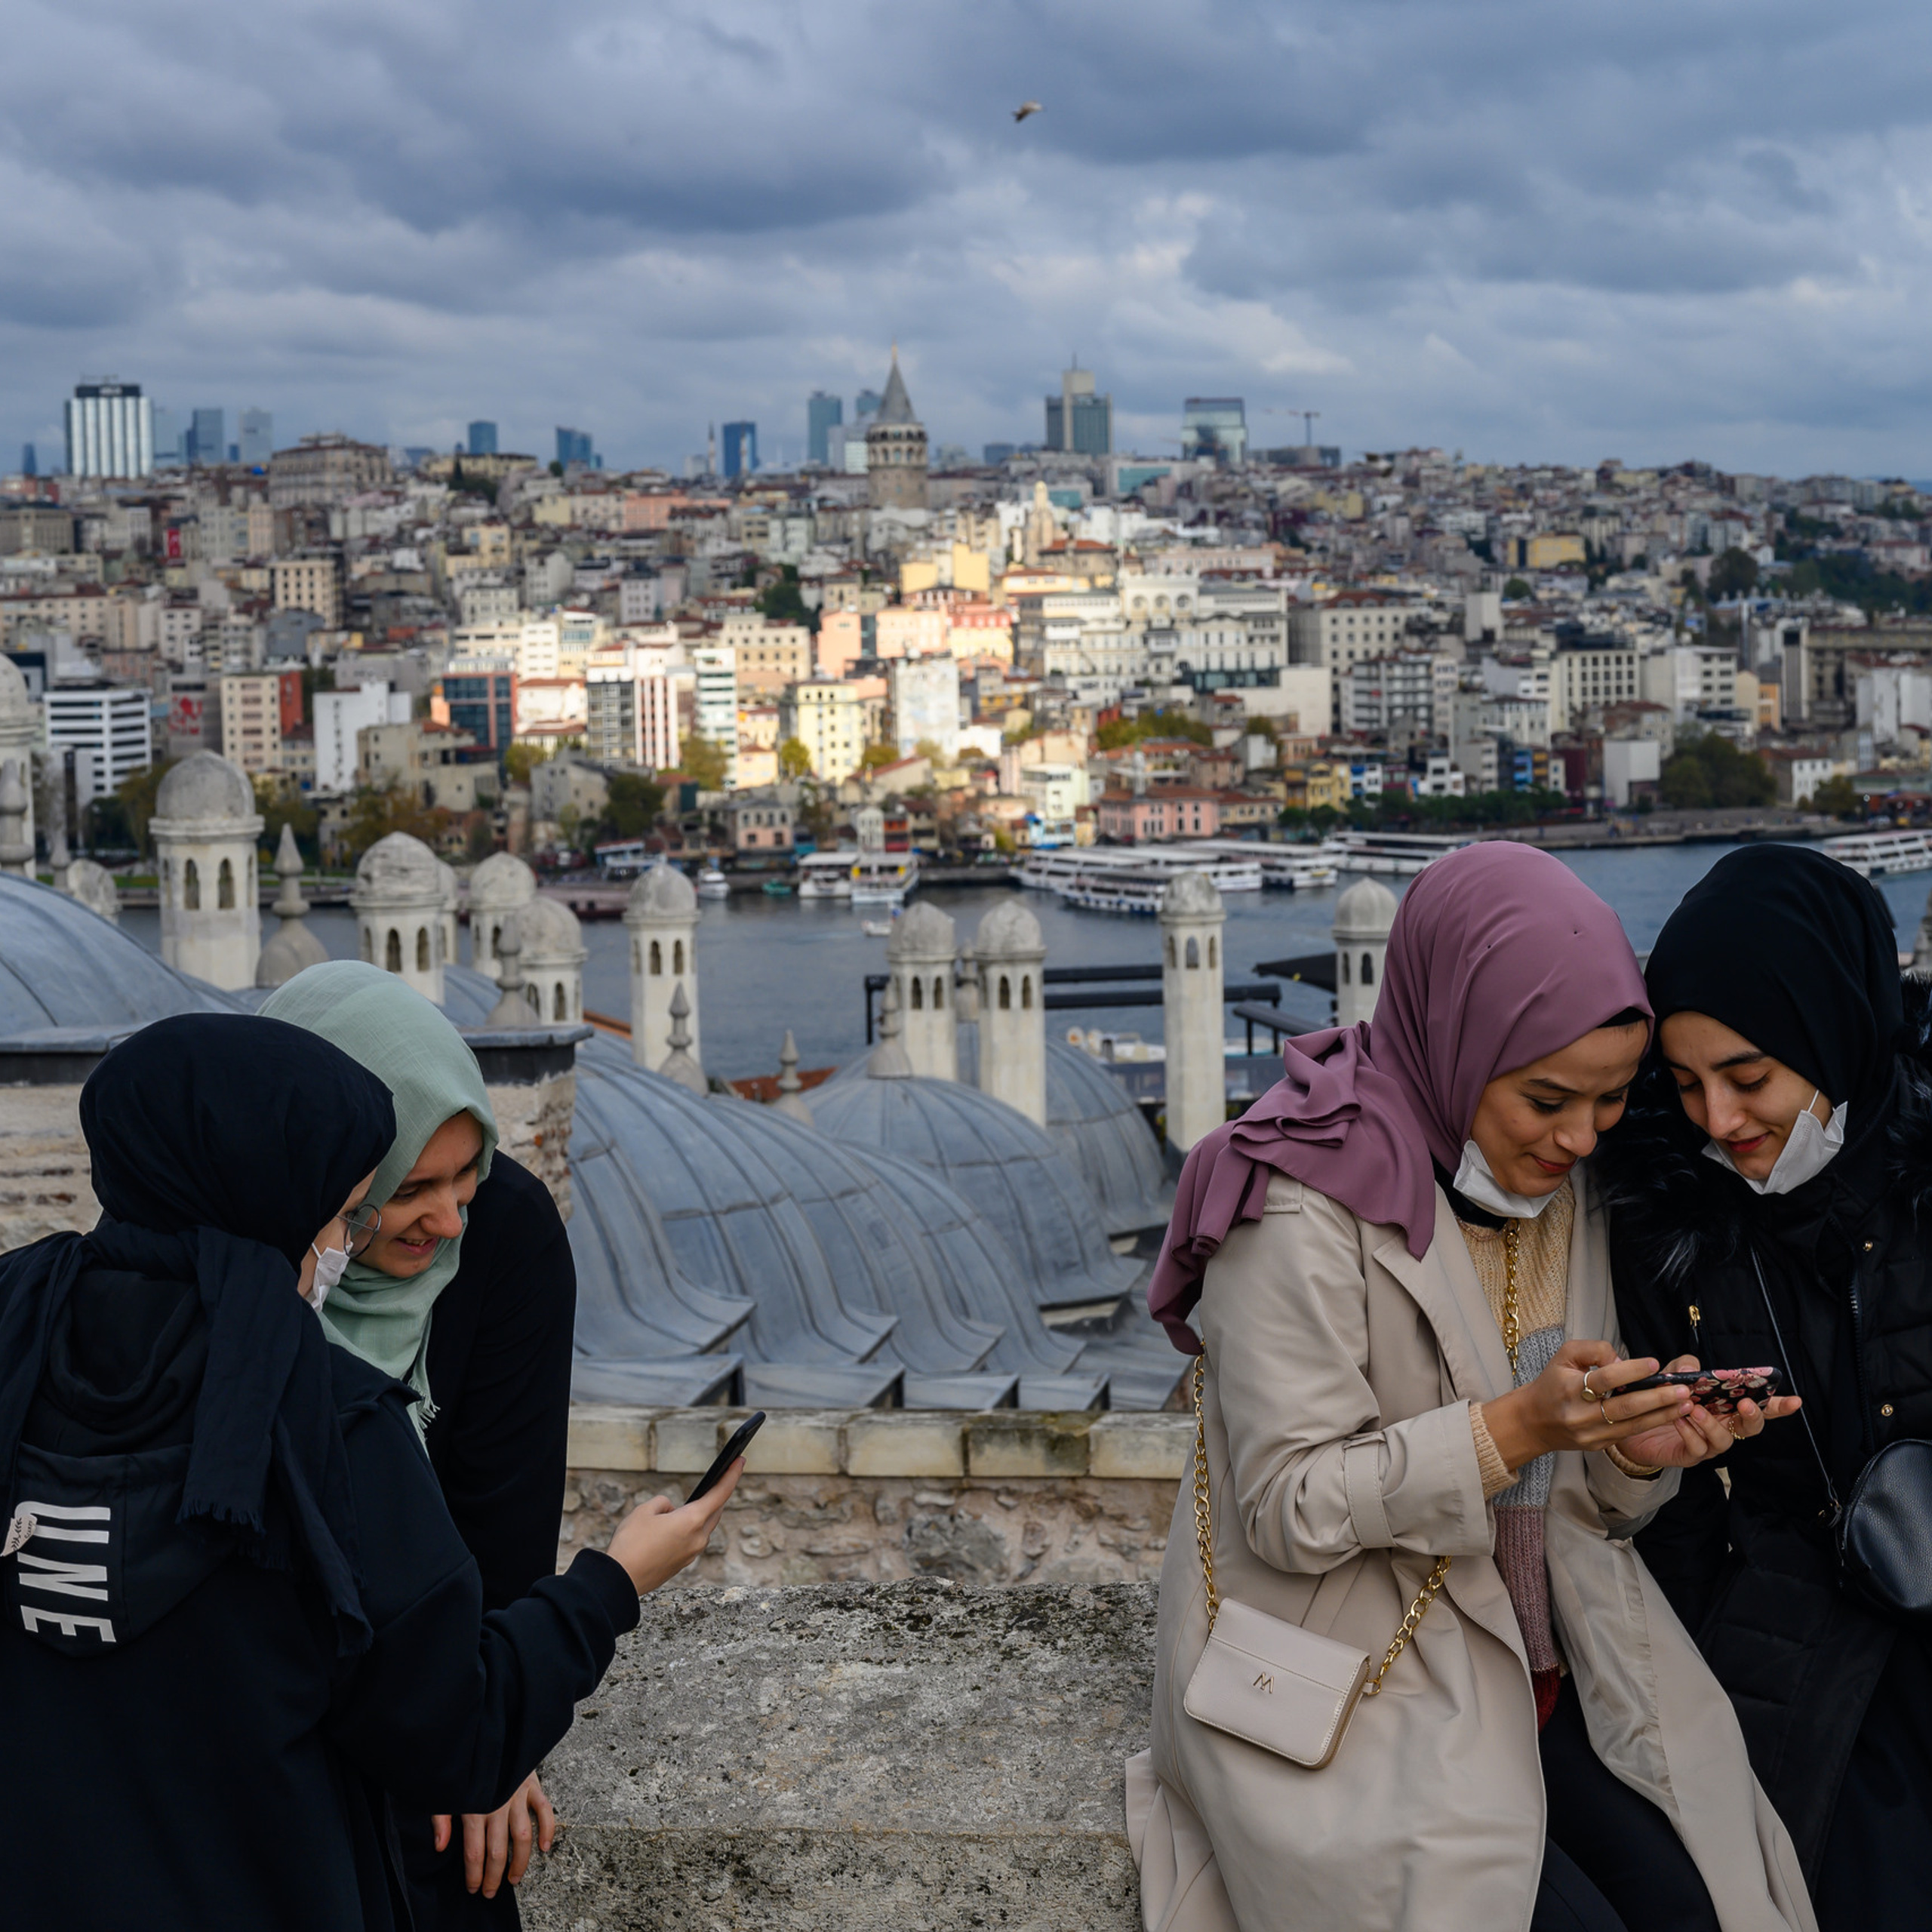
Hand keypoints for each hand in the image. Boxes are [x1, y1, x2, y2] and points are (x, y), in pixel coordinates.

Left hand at [432, 1770, 555, 1896]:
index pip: (475, 1851)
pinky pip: (544, 1809)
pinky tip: (545, 1847)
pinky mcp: (533, 1784)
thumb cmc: (467, 1765)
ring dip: (520, 1861)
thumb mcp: (446, 1790)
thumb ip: (442, 1818)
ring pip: (523, 1836)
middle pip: (499, 1850)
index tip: (473, 1888)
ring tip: (515, 1879)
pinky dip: (548, 1828)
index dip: (474, 1874)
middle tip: (491, 1892)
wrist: (491, 1732)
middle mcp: (498, 1804)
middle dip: (494, 1876)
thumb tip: (441, 1847)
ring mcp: (518, 1794)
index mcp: (475, 1808)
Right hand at [604, 1460, 741, 1593]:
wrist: (620, 1581)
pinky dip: (691, 1528)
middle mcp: (698, 1538)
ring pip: (704, 1526)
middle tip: (719, 1478)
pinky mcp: (683, 1564)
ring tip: (694, 1501)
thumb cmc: (631, 1544)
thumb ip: (663, 1503)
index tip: (741, 1460)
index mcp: (692, 1521)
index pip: (720, 1493)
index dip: (732, 1475)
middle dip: (717, 1494)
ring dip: (702, 1513)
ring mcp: (692, 1553)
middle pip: (715, 1511)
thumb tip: (672, 1511)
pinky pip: (693, 1539)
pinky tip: (678, 1525)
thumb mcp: (644, 1511)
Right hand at [1481, 1341, 1697, 1471]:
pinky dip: (1651, 1424)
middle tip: (1684, 1390)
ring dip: (1663, 1415)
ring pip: (1633, 1425)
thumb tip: (1623, 1361)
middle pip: (1625, 1407)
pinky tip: (1670, 1416)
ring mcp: (1591, 1434)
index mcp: (1569, 1388)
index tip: (1655, 1364)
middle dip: (1658, 1398)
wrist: (1533, 1421)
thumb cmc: (1552, 1383)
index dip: (1631, 1371)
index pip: (1604, 1379)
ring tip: (1687, 1405)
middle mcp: (1580, 1414)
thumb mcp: (1564, 1355)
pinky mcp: (1599, 1446)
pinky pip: (1629, 1434)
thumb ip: (1594, 1350)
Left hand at [1617, 1357, 1803, 1469]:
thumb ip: (1685, 1367)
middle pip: (1751, 1428)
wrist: (1630, 1423)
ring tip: (1695, 1410)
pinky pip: (1698, 1449)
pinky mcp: (1689, 1455)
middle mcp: (1723, 1426)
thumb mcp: (1672, 1375)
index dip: (1777, 1406)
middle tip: (1744, 1404)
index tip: (1794, 1401)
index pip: (1758, 1406)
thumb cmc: (1660, 1398)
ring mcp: (1708, 1443)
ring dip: (1713, 1424)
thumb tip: (1692, 1369)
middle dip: (1753, 1416)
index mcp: (1725, 1406)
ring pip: (1725, 1441)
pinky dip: (1690, 1434)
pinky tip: (1679, 1422)